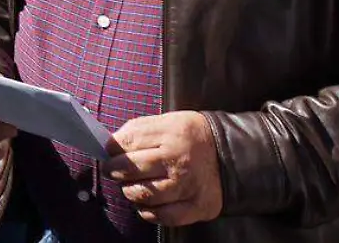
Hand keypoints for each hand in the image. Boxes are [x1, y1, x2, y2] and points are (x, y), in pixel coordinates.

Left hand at [106, 112, 223, 226]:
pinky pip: (163, 216)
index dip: (111, 150)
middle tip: (114, 171)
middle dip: (115, 171)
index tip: (108, 154)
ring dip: (130, 192)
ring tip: (131, 186)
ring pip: (143, 195)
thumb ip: (137, 131)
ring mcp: (189, 186)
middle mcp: (179, 161)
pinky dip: (148, 212)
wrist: (230, 153)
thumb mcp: (166, 122)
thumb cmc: (189, 136)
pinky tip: (147, 203)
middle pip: (130, 170)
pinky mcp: (198, 206)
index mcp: (170, 134)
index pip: (126, 143)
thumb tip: (110, 147)